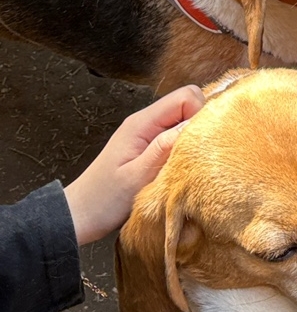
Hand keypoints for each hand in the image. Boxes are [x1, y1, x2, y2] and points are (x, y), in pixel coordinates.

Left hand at [64, 85, 204, 244]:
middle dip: (200, 125)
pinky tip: (179, 167)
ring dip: (192, 139)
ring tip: (186, 164)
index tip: (199, 142)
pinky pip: (177, 135)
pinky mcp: (151, 145)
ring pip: (185, 120)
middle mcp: (147, 122)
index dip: (200, 114)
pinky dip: (185, 148)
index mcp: (142, 123)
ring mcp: (149, 133)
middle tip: (195, 154)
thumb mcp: (137, 176)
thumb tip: (196, 123)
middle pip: (189, 104)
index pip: (187, 97)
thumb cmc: (105, 199)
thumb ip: (165, 148)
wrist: (81, 214)